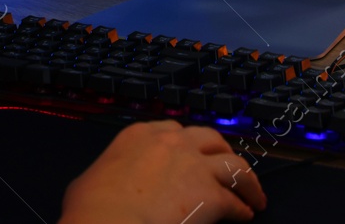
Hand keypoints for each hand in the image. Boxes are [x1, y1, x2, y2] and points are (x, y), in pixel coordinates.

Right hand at [60, 121, 266, 223]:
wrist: (106, 222)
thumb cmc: (92, 208)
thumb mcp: (91, 179)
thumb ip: (111, 172)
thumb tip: (109, 186)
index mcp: (139, 135)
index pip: (174, 130)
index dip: (189, 144)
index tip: (195, 155)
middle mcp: (170, 142)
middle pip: (210, 139)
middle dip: (222, 154)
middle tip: (229, 170)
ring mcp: (193, 165)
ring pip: (233, 165)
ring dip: (246, 181)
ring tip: (252, 195)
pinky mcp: (209, 194)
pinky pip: (235, 200)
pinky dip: (242, 208)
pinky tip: (244, 216)